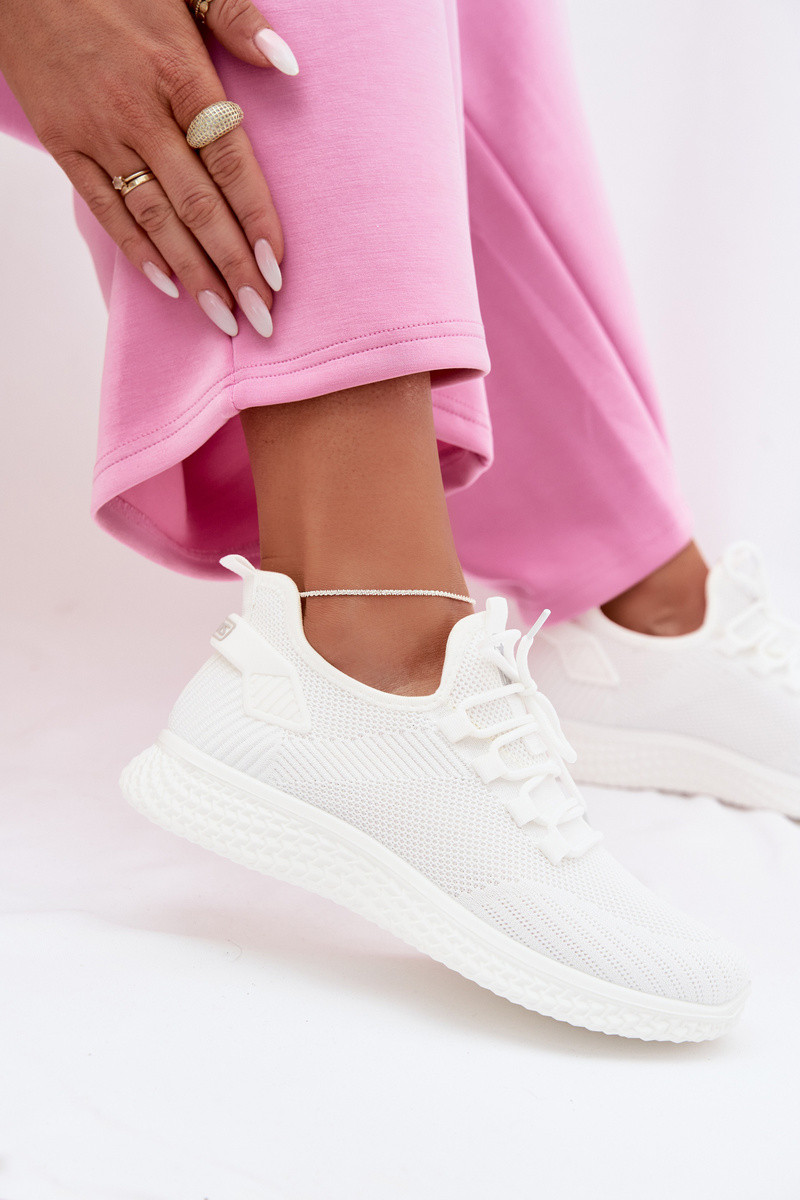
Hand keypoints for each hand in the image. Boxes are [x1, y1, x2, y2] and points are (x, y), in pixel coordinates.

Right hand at [0, 0, 298, 335]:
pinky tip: (168, 284)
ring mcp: (98, 132)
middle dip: (233, 267)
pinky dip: (137, 250)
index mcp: (179, 73)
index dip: (257, 221)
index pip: (231, 164)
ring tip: (223, 315)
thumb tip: (288, 65)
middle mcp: (140, 112)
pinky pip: (104, 208)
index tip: (278, 269)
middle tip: (261, 317)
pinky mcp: (64, 143)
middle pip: (199, 206)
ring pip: (155, 218)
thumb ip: (239, 20)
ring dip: (192, 273)